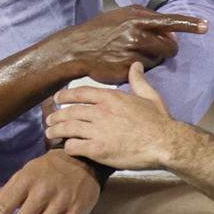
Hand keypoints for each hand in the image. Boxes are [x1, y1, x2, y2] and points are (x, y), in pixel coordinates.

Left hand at [44, 63, 182, 169]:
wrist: (164, 143)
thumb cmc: (159, 121)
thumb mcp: (149, 96)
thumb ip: (138, 80)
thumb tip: (135, 65)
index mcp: (111, 98)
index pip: (80, 92)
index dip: (65, 95)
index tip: (56, 98)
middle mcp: (101, 112)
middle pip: (70, 111)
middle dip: (56, 116)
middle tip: (49, 120)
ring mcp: (98, 131)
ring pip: (68, 128)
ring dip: (56, 131)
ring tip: (50, 134)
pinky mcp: (98, 149)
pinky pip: (75, 146)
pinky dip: (68, 147)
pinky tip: (67, 148)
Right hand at [53, 6, 206, 83]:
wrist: (77, 48)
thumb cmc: (101, 30)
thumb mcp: (122, 16)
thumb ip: (147, 20)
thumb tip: (170, 33)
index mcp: (136, 18)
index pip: (169, 21)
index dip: (190, 24)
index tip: (206, 27)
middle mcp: (136, 35)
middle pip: (169, 47)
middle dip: (169, 50)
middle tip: (158, 49)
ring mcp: (131, 53)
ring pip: (157, 60)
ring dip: (152, 59)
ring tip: (132, 53)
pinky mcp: (127, 70)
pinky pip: (145, 71)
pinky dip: (140, 69)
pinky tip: (125, 62)